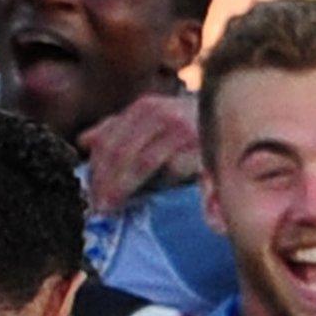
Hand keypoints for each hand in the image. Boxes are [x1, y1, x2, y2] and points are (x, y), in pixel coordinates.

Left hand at [76, 92, 199, 213]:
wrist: (231, 116)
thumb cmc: (185, 124)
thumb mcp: (149, 120)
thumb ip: (116, 129)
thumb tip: (84, 141)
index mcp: (143, 108)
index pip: (109, 140)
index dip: (96, 169)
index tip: (90, 193)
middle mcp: (160, 113)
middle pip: (121, 151)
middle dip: (106, 182)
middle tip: (99, 207)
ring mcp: (180, 128)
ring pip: (142, 162)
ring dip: (124, 187)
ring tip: (113, 206)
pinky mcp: (199, 145)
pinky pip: (173, 169)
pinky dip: (161, 185)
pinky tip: (151, 200)